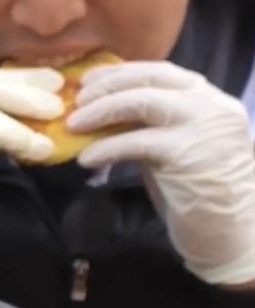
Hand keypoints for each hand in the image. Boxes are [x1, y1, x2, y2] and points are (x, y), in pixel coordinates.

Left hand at [70, 62, 254, 285]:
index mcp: (210, 100)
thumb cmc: (199, 193)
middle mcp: (211, 106)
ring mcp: (202, 127)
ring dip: (100, 112)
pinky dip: (105, 148)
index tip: (88, 81)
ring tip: (74, 126)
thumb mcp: (173, 147)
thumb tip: (102, 113)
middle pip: (148, 80)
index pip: (160, 72)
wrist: (232, 234)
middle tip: (76, 102)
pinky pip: (135, 141)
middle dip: (106, 87)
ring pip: (141, 102)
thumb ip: (149, 125)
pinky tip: (87, 159)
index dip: (119, 73)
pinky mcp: (187, 153)